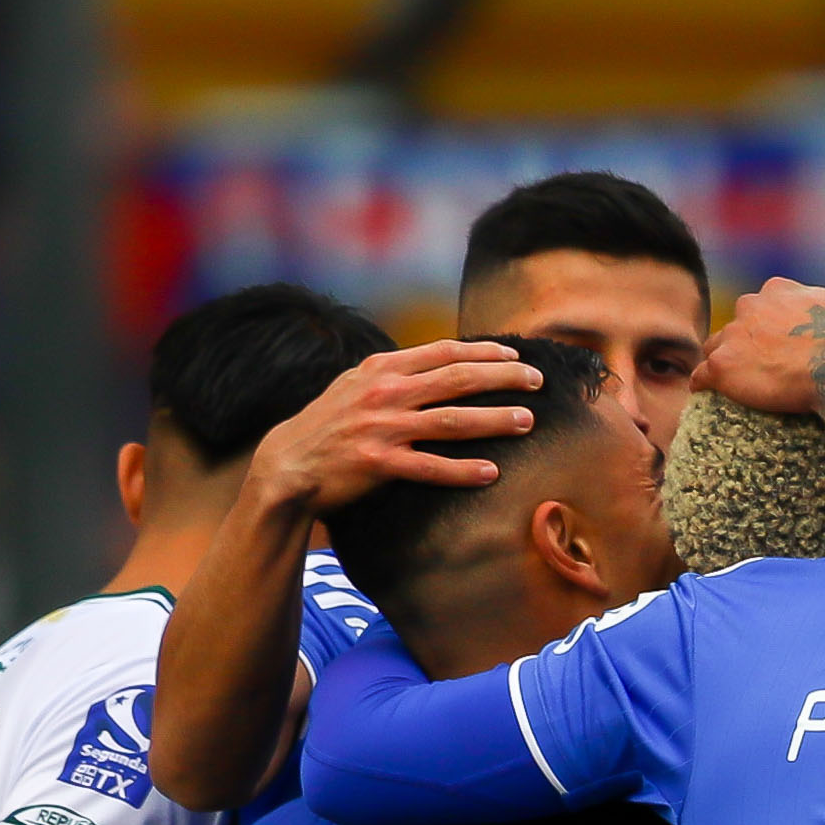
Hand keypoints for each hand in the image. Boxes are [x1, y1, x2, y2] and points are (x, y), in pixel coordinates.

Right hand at [249, 342, 540, 512]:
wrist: (288, 464)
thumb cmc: (327, 424)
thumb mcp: (355, 384)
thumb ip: (394, 372)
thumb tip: (437, 362)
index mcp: (382, 369)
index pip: (444, 352)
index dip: (485, 352)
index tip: (516, 356)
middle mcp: (385, 393)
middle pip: (457, 379)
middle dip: (503, 378)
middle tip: (537, 382)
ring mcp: (382, 428)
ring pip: (451, 420)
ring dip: (495, 419)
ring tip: (528, 421)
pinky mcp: (378, 464)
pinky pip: (430, 467)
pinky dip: (462, 470)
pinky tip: (491, 472)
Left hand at [702, 277, 824, 420]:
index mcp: (777, 290)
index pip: (764, 304)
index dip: (772, 324)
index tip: (780, 341)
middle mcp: (749, 306)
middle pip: (738, 324)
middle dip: (745, 340)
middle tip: (760, 364)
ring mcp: (733, 336)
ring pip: (716, 346)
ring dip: (724, 360)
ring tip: (734, 381)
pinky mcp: (722, 366)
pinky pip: (701, 375)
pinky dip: (703, 383)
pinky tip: (707, 391)